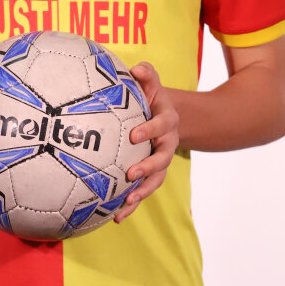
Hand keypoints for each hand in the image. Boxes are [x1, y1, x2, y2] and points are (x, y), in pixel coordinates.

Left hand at [114, 62, 179, 222]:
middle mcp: (168, 143)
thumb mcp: (150, 82)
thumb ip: (146, 74)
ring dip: (142, 191)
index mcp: (168, 121)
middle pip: (163, 158)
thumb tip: (136, 68)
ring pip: (156, 180)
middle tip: (130, 173)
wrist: (160, 116)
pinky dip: (132, 205)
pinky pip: (143, 191)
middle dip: (148, 167)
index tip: (134, 135)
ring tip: (127, 201)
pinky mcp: (150, 175)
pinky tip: (116, 217)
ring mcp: (160, 161)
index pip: (163, 125)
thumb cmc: (149, 97)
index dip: (150, 130)